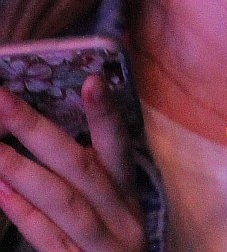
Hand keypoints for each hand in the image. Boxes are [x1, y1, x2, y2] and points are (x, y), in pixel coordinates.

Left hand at [0, 79, 144, 250]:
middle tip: (1, 101)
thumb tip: (51, 139)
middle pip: (81, 168)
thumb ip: (93, 181)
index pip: (120, 147)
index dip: (106, 115)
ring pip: (63, 202)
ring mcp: (102, 245)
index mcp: (128, 196)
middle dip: (39, 132)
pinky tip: (1, 193)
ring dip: (24, 171)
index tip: (91, 79)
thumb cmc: (111, 251)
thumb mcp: (113, 215)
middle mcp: (120, 217)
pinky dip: (27, 217)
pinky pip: (51, 241)